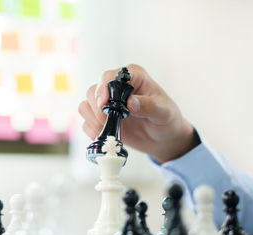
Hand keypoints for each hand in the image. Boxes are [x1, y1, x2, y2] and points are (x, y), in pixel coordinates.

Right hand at [78, 64, 198, 163]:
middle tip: (108, 122)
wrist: (164, 138)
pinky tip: (107, 136)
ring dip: (93, 120)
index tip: (104, 104)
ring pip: (86, 106)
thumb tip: (131, 103)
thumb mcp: (164, 112)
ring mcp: (107, 103)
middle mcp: (117, 87)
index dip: (104, 89)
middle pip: (93, 91)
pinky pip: (86, 122)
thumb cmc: (167, 119)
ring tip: (110, 131)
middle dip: (97, 109)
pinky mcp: (102, 119)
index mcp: (133, 77)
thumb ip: (149, 106)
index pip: (111, 76)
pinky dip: (93, 130)